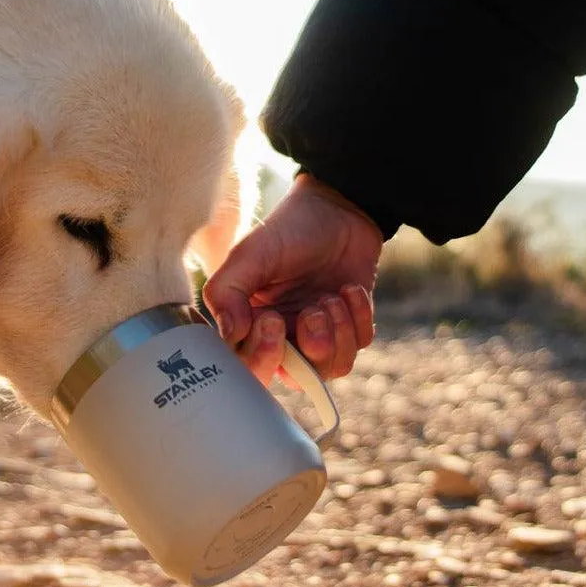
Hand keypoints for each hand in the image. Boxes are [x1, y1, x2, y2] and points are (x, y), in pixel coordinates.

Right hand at [203, 173, 382, 381]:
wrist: (339, 209)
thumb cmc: (288, 229)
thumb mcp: (250, 254)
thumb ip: (227, 293)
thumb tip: (229, 336)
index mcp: (248, 322)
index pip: (248, 367)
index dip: (263, 355)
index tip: (272, 319)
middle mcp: (281, 335)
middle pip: (294, 377)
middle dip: (310, 345)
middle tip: (312, 309)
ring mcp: (317, 334)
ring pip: (332, 367)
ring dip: (337, 330)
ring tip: (332, 296)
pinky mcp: (349, 327)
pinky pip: (358, 345)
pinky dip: (358, 316)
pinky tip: (349, 289)